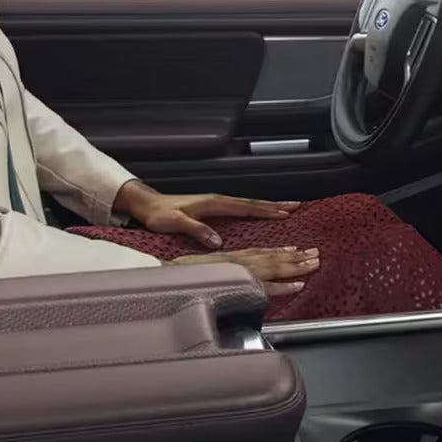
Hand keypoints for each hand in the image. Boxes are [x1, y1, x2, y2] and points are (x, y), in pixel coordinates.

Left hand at [114, 181, 300, 248]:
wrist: (146, 204)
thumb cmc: (159, 214)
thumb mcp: (175, 223)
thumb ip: (197, 230)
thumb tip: (218, 241)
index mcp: (212, 203)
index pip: (245, 207)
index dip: (265, 211)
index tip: (284, 213)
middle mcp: (217, 201)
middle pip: (252, 202)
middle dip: (274, 205)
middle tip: (295, 206)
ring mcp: (216, 203)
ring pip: (248, 204)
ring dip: (267, 206)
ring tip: (285, 208)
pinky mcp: (212, 208)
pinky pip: (240, 208)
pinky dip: (254, 210)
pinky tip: (260, 214)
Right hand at [165, 246, 319, 297]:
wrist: (165, 271)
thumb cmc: (183, 272)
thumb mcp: (208, 269)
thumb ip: (225, 272)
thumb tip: (238, 277)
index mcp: (234, 257)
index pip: (263, 253)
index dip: (282, 253)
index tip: (299, 251)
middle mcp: (240, 260)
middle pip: (274, 257)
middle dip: (298, 257)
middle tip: (317, 256)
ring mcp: (240, 270)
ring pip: (275, 267)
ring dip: (297, 266)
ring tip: (314, 264)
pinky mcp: (237, 281)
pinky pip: (265, 284)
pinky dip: (283, 285)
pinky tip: (298, 285)